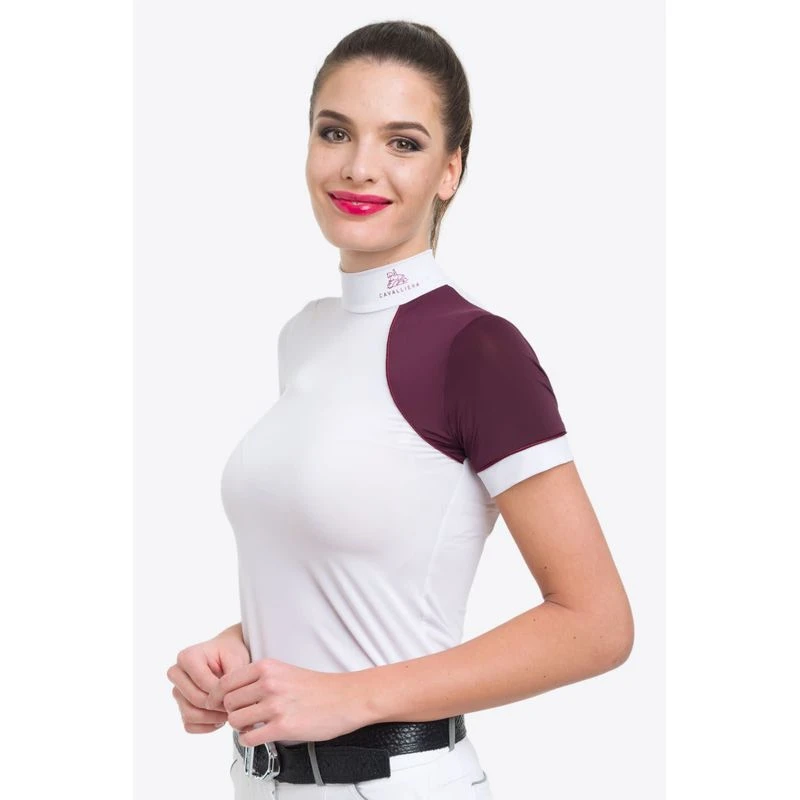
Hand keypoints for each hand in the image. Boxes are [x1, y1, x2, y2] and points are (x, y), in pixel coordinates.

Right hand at [167, 632, 251, 733]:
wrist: (227, 655)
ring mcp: (177, 691)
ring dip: (212, 718)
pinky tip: (220, 717)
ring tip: (229, 712)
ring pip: (190, 715)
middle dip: (218, 706)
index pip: (204, 683)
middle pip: (196, 699)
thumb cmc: (231, 654)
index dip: (222, 693)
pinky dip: (206, 726)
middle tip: (235, 706)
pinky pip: (189, 725)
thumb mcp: (236, 658)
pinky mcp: (180, 706)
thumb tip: (226, 703)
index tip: (236, 695)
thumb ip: (232, 678)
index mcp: (187, 657)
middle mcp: (176, 673)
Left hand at [204, 658, 367, 745]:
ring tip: (252, 726)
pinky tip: (259, 736)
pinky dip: (249, 740)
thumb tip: (235, 692)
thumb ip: (260, 678)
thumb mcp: (285, 670)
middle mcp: (268, 683)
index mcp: (267, 667)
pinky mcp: (283, 726)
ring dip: (240, 727)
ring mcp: (275, 705)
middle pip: (228, 702)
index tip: (220, 704)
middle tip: (242, 716)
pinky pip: (249, 738)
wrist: (346, 698)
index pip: (226, 682)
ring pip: (235, 721)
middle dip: (232, 712)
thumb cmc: (318, 686)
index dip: (218, 696)